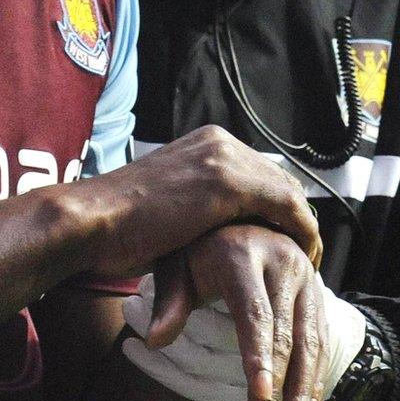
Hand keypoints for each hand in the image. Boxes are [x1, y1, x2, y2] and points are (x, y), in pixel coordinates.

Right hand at [72, 125, 320, 280]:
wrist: (92, 220)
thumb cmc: (119, 224)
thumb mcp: (169, 204)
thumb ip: (199, 206)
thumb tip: (214, 226)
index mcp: (205, 142)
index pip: (261, 172)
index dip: (279, 206)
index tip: (286, 237)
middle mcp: (219, 141)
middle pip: (279, 179)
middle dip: (294, 216)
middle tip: (303, 251)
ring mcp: (223, 158)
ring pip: (287, 192)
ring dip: (302, 226)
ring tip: (307, 259)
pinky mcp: (227, 182)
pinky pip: (285, 206)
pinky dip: (301, 232)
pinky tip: (303, 257)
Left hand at [121, 255, 365, 400]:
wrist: (239, 214)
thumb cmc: (198, 246)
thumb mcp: (176, 263)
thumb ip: (169, 301)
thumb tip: (154, 340)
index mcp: (242, 253)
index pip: (254, 313)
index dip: (259, 356)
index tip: (261, 395)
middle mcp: (281, 260)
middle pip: (287, 335)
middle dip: (281, 390)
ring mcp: (305, 274)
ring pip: (311, 340)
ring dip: (304, 391)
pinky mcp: (317, 288)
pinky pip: (321, 338)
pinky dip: (314, 376)